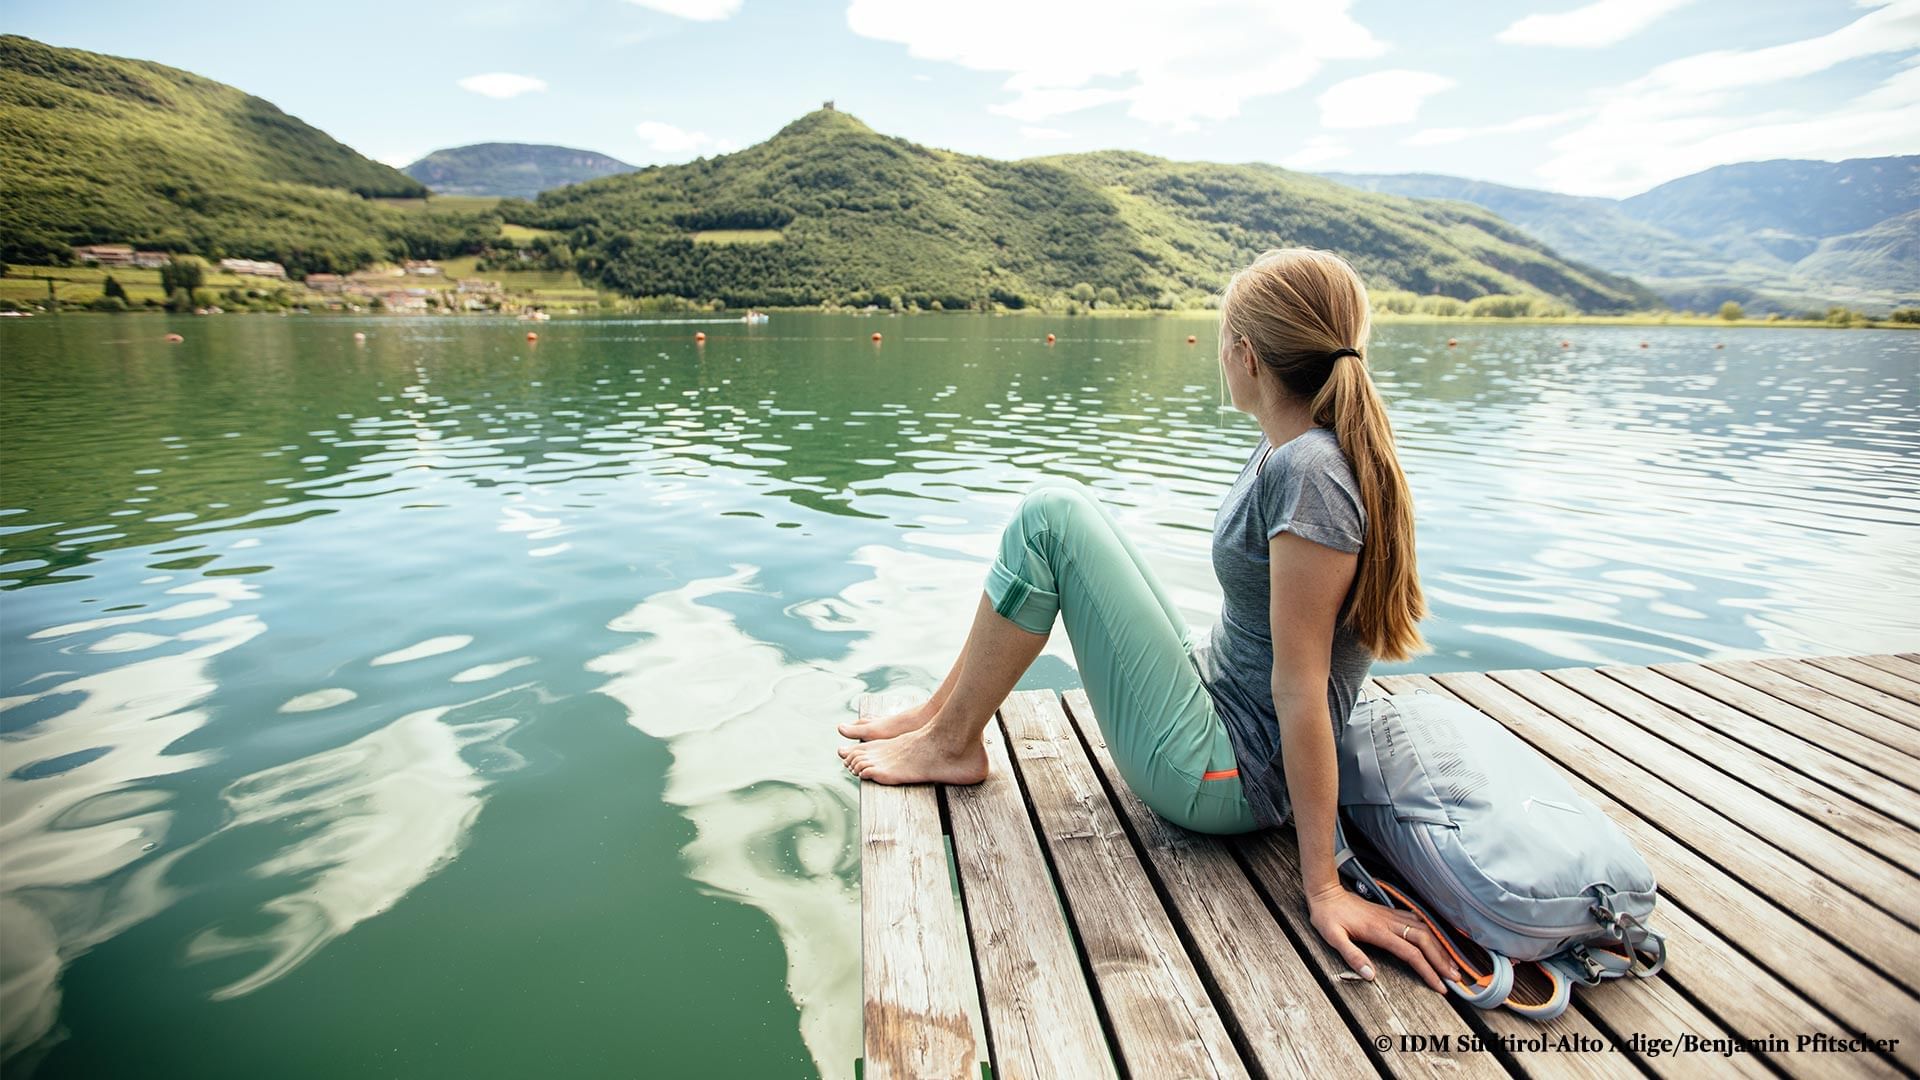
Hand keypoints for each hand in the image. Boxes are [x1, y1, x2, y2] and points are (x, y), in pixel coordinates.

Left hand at [1308, 886, 1461, 993]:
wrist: (1325, 893)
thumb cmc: (1327, 917)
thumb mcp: (1333, 938)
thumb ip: (1352, 955)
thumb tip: (1370, 975)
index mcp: (1379, 932)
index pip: (1411, 954)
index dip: (1428, 971)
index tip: (1440, 986)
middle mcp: (1390, 922)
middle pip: (1424, 941)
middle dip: (1442, 960)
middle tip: (1455, 978)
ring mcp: (1391, 915)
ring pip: (1424, 929)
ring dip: (1440, 946)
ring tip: (1451, 963)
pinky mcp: (1390, 912)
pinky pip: (1417, 920)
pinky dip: (1431, 931)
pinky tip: (1436, 939)